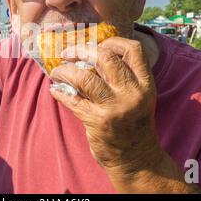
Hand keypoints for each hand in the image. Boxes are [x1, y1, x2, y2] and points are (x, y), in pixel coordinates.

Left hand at [49, 36, 160, 175]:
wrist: (136, 159)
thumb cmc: (133, 123)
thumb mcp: (138, 97)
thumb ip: (122, 77)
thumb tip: (89, 53)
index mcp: (145, 84)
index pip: (133, 50)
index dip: (112, 41)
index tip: (96, 43)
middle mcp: (133, 92)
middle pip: (105, 57)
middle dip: (81, 49)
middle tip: (68, 53)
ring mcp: (115, 107)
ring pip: (84, 77)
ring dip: (65, 70)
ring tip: (57, 71)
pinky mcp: (97, 121)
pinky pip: (72, 100)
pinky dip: (59, 92)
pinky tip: (55, 90)